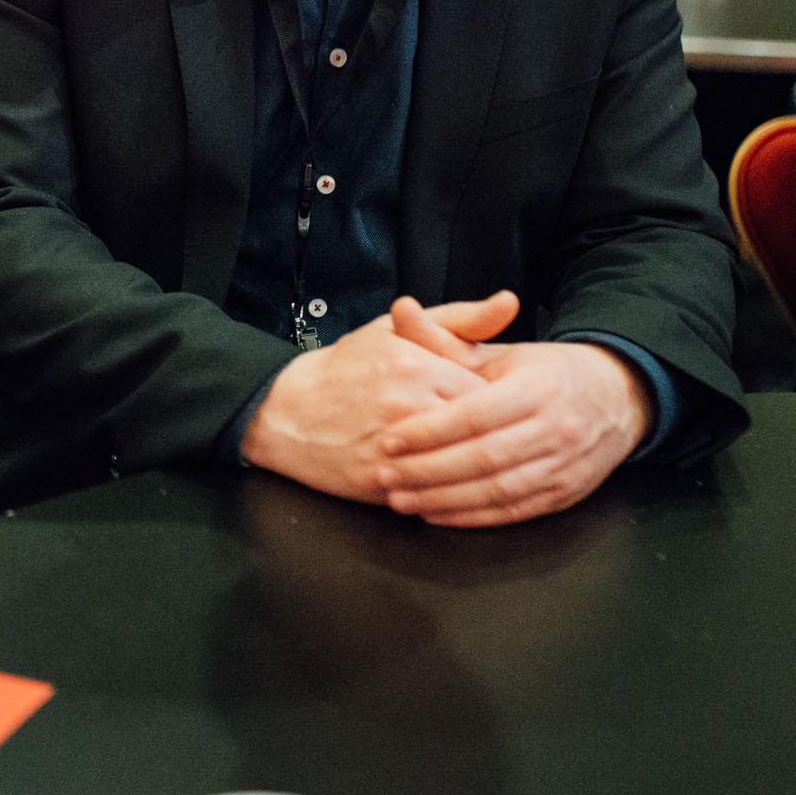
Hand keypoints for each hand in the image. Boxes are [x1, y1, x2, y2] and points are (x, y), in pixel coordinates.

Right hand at [240, 292, 517, 503]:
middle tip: (496, 435)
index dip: (501, 403)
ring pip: (460, 464)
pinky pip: (433, 492)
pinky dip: (447, 489)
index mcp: (415, 363)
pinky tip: (449, 480)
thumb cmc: (345, 368)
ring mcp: (392, 446)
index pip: (489, 391)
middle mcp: (406, 404)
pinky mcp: (380, 480)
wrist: (285, 410)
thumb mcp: (397, 330)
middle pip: (480, 430)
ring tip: (474, 458)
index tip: (500, 406)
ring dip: (473, 465)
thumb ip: (460, 319)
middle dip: (492, 435)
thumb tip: (509, 302)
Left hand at [371, 340, 650, 526]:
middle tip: (384, 476)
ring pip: (497, 491)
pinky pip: (514, 512)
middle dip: (428, 471)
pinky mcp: (566, 493)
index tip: (388, 439)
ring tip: (401, 499)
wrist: (615, 397)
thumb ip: (444, 340)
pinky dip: (472, 517)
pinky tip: (437, 513)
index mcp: (537, 385)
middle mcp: (556, 426)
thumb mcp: (499, 351)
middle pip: (483, 458)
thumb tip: (400, 308)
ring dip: (444, 500)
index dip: (428, 430)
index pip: (474, 415)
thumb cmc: (542, 372)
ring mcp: (565, 464)